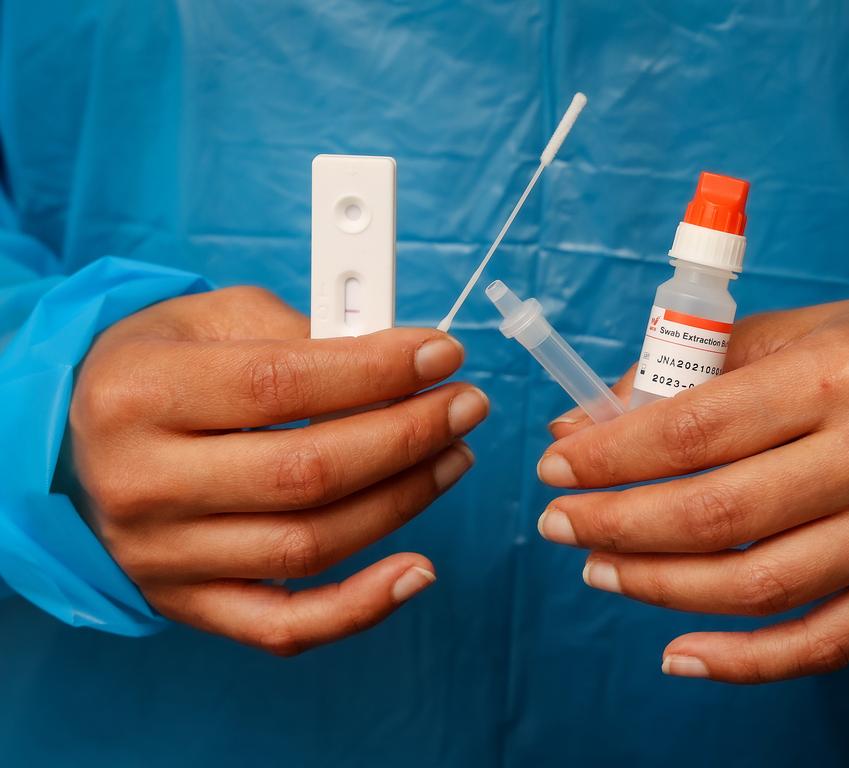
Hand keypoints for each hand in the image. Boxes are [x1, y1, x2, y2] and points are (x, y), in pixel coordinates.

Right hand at [69, 286, 487, 654]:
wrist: (75, 440)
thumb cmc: (154, 368)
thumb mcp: (208, 317)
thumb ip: (298, 331)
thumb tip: (396, 363)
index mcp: (140, 394)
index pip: (284, 386)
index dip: (379, 370)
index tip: (443, 354)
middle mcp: (144, 485)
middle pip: (307, 473)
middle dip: (408, 435)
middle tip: (464, 405)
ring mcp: (164, 557)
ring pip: (310, 546)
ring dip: (403, 501)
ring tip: (452, 456)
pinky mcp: (188, 603)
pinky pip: (284, 626)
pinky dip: (360, 608)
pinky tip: (419, 569)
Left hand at [537, 286, 848, 681]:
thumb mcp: (799, 330)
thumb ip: (691, 370)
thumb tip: (589, 422)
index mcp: (838, 374)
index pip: (693, 430)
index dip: (610, 457)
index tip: (555, 466)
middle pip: (718, 515)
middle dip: (617, 524)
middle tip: (557, 522)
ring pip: (760, 586)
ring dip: (660, 588)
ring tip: (599, 568)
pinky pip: (828, 643)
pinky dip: (746, 662)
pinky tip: (679, 654)